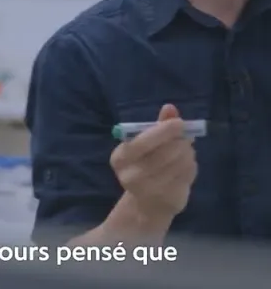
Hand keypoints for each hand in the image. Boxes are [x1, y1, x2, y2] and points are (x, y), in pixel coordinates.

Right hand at [110, 104, 197, 220]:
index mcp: (120, 158)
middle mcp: (130, 176)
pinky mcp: (168, 200)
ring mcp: (150, 191)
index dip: (163, 131)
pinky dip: (191, 167)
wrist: (147, 202)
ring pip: (178, 165)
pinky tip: (186, 165)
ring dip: (187, 154)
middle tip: (187, 137)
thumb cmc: (145, 164)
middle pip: (163, 154)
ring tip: (186, 151)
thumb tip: (170, 107)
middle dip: (180, 142)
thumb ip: (158, 124)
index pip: (142, 142)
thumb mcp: (147, 143)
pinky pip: (186, 177)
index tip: (179, 123)